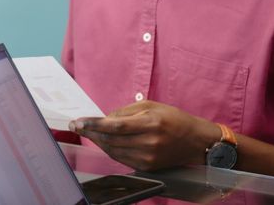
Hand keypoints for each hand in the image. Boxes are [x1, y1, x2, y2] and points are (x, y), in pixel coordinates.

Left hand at [69, 100, 219, 170]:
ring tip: (88, 132)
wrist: (196, 142)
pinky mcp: (147, 167)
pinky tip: (103, 141)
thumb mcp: (152, 106)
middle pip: (111, 140)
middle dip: (91, 132)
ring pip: (113, 150)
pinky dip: (110, 149)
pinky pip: (121, 158)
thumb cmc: (175, 119)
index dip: (94, 124)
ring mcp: (147, 157)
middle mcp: (149, 143)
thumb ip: (127, 111)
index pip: (115, 126)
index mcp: (151, 123)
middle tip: (77, 125)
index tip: (79, 122)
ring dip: (98, 141)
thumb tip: (106, 118)